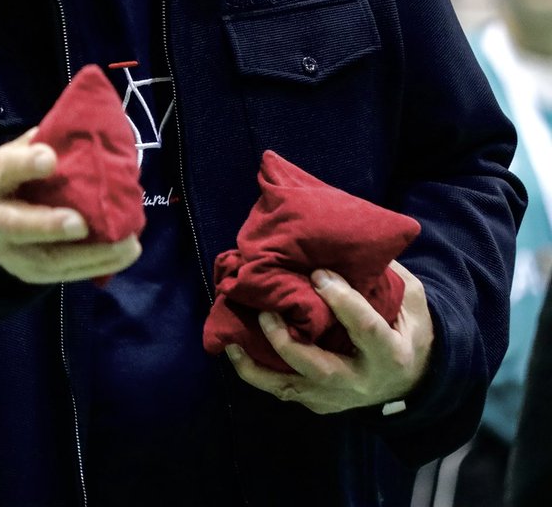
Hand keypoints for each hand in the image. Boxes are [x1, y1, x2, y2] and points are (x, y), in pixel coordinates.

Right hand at [0, 129, 141, 284]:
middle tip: (81, 224)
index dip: (24, 165)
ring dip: (90, 254)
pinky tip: (124, 254)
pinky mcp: (29, 273)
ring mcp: (8, 252)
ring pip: (47, 260)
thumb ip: (44, 143)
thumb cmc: (15, 174)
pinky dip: (96, 265)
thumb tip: (88, 130)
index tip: (49, 158)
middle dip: (49, 226)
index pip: (1, 169)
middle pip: (16, 226)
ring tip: (127, 243)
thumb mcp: (18, 151)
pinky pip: (63, 274)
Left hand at [225, 260, 433, 414]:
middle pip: (321, 369)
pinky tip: (236, 352)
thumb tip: (355, 242)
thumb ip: (388, 275)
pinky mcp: (321, 404)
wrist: (415, 380)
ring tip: (233, 341)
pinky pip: (286, 392)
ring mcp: (339, 399)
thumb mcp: (411, 301)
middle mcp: (362, 382)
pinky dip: (258, 375)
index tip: (317, 273)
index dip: (341, 300)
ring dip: (259, 368)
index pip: (365, 328)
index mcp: (389, 353)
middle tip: (266, 312)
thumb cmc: (409, 331)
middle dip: (288, 343)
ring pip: (294, 389)